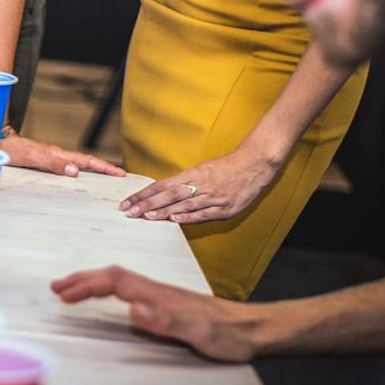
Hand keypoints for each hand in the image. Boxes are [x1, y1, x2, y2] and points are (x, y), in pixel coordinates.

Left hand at [1, 131, 124, 177]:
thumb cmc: (8, 149)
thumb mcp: (30, 157)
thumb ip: (52, 163)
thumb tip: (75, 171)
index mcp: (56, 154)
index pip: (85, 161)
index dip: (103, 167)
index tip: (119, 173)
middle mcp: (55, 155)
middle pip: (84, 161)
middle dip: (103, 168)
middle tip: (119, 176)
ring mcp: (48, 157)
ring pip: (75, 164)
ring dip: (91, 170)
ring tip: (104, 178)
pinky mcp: (41, 161)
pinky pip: (64, 167)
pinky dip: (76, 171)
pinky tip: (76, 178)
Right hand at [50, 265, 254, 361]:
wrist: (254, 328)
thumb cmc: (228, 333)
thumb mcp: (197, 332)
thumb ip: (164, 319)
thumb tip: (131, 306)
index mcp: (159, 294)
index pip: (115, 281)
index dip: (87, 284)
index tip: (64, 292)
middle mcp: (158, 289)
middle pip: (112, 276)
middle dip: (82, 279)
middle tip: (57, 288)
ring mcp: (162, 294)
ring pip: (120, 280)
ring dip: (93, 282)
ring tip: (73, 289)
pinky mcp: (167, 302)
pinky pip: (129, 289)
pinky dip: (109, 289)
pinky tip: (109, 297)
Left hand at [118, 147, 277, 222]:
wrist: (255, 164)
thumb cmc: (227, 167)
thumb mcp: (203, 170)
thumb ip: (185, 183)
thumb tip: (164, 194)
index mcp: (193, 174)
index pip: (162, 185)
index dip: (144, 194)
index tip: (129, 201)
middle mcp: (200, 185)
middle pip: (168, 195)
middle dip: (147, 204)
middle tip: (129, 211)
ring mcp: (213, 197)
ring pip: (183, 205)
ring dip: (163, 212)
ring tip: (145, 217)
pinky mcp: (226, 209)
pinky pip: (204, 214)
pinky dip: (188, 217)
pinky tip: (175, 220)